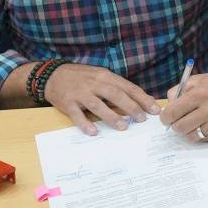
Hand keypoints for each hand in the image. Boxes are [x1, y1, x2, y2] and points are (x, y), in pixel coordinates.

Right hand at [44, 64, 160, 135]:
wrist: (53, 75)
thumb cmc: (82, 77)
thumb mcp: (101, 76)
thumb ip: (118, 86)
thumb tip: (140, 99)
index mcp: (106, 76)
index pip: (128, 87)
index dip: (142, 98)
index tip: (154, 109)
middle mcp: (94, 84)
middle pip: (116, 95)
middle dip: (131, 107)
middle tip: (142, 119)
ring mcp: (80, 93)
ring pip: (98, 105)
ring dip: (112, 116)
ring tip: (123, 127)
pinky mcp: (68, 103)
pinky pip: (77, 114)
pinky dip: (85, 123)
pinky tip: (93, 131)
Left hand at [160, 68, 207, 141]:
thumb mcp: (200, 79)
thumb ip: (180, 90)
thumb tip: (168, 105)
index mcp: (200, 94)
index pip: (172, 112)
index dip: (166, 116)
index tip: (167, 116)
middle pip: (179, 127)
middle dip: (175, 125)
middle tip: (178, 120)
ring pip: (191, 136)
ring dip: (189, 130)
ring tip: (193, 122)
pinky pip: (204, 139)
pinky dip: (202, 133)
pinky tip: (206, 124)